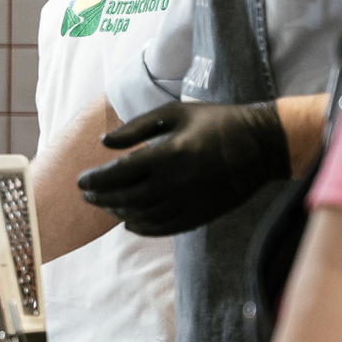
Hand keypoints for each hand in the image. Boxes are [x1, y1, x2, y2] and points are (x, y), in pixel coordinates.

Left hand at [75, 100, 290, 236]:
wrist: (261, 145)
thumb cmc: (216, 122)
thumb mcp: (174, 114)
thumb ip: (136, 129)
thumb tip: (104, 143)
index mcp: (169, 155)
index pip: (119, 174)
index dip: (95, 180)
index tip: (80, 181)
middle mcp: (177, 183)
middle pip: (126, 199)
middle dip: (101, 198)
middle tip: (86, 195)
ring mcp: (190, 202)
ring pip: (143, 217)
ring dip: (118, 213)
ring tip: (105, 206)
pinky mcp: (201, 215)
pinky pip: (164, 227)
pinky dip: (142, 227)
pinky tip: (129, 222)